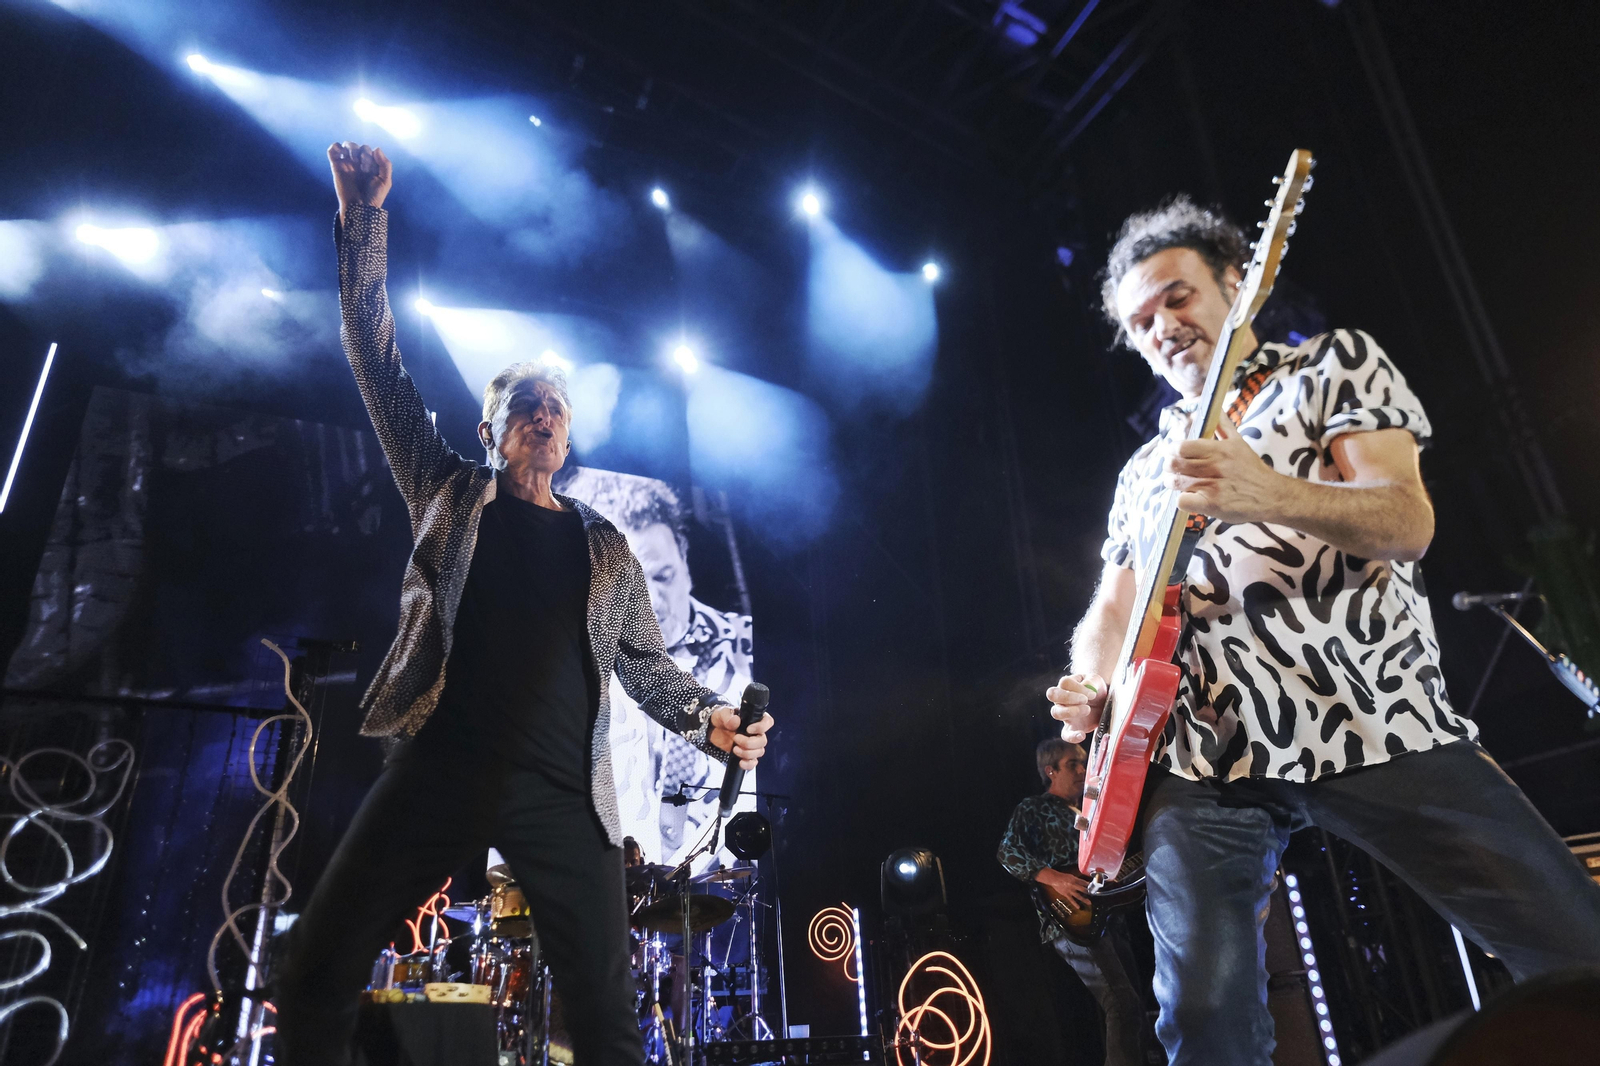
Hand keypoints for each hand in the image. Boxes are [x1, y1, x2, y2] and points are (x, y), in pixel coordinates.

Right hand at [328, 142, 392, 221]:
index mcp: (369, 166)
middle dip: (362, 153)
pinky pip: (333, 151)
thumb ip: (385, 164)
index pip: (370, 151)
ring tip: (354, 159)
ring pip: (347, 145)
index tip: (370, 169)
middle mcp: (358, 164)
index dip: (371, 156)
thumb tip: (376, 148)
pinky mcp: (336, 166)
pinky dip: (335, 147)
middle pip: (359, 147)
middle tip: (363, 167)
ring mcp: (347, 164)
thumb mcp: (385, 181)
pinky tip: (342, 153)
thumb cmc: (374, 196)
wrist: (360, 207)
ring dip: (351, 148)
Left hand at [709, 707, 772, 770]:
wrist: (714, 730)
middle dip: (749, 743)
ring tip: (734, 749)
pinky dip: (748, 764)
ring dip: (747, 753)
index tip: (748, 729)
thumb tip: (736, 721)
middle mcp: (757, 732)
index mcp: (754, 719)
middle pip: (763, 741)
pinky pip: (753, 762)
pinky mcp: (747, 755)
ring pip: (759, 752)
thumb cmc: (722, 718)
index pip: (767, 722)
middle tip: (735, 738)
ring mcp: (753, 745)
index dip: (761, 727)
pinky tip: (740, 762)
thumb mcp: (721, 714)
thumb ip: (727, 716)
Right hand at [1035, 868, 1090, 908]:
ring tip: (1089, 903)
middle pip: (1083, 889)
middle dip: (1088, 892)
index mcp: (1075, 880)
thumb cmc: (1062, 876)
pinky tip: (1078, 907)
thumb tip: (1082, 883)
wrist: (1055, 879)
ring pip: (1078, 896)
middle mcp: (1073, 885)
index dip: (1089, 885)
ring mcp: (1070, 890)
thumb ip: (1076, 880)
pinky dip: (1075, 904)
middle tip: (1093, 895)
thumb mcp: (1071, 876)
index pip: (1084, 882)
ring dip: (1084, 899)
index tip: (1093, 887)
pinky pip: (1071, 900)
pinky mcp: (1066, 894)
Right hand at [1047, 672, 1105, 741]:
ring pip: (1056, 712)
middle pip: (1053, 694)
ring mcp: (1064, 713)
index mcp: (1066, 685)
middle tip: (1085, 700)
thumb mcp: (1096, 681)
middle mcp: (1061, 699)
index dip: (1078, 687)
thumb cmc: (1096, 689)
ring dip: (1071, 711)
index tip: (1092, 693)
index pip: (1064, 683)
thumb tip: (1087, 686)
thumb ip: (1092, 681)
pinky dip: (1071, 736)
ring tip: (1087, 710)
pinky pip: (1065, 734)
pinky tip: (1082, 735)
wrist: (1102, 701)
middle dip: (1069, 697)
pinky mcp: (1071, 727)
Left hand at [1166, 419, 1286, 523]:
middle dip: (1169, 467)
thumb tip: (1212, 407)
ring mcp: (1213, 486)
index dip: (1173, 451)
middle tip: (1173, 470)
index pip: (1182, 447)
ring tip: (1181, 483)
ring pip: (1175, 482)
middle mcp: (1215, 466)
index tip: (1174, 454)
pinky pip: (1182, 501)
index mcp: (1219, 449)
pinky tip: (1191, 498)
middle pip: (1174, 464)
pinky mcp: (1212, 505)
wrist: (1272, 496)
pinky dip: (1183, 500)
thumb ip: (1222, 425)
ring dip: (1173, 483)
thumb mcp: (1239, 442)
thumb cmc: (1252, 469)